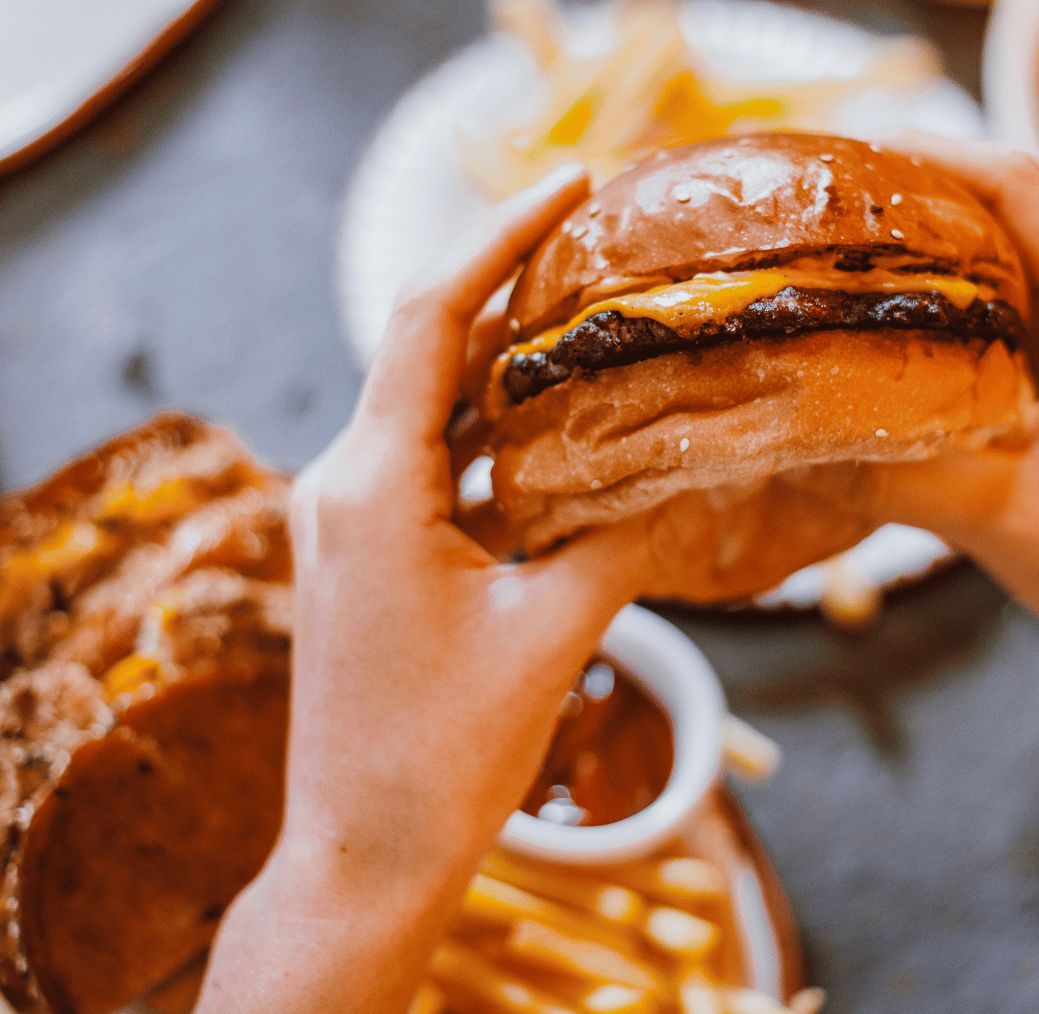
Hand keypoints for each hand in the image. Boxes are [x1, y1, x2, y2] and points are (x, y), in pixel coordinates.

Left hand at [197, 165, 711, 1013]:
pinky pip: (433, 462)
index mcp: (371, 484)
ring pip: (436, 407)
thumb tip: (694, 466)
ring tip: (601, 315)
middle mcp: (344, 482)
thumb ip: (621, 537)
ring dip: (511, 365)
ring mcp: (349, 517)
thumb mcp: (551, 635)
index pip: (431, 318)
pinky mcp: (365, 551)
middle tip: (605, 238)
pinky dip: (496, 434)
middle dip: (515, 289)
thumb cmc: (442, 759)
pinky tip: (568, 423)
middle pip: (431, 348)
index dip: (499, 238)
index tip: (568, 181)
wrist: (362, 857)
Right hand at [798, 135, 1038, 708]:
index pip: (1016, 186)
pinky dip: (940, 293)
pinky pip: (998, 305)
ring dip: (925, 237)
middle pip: (1004, 201)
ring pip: (1000, 250)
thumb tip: (777, 445)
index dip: (931, 154)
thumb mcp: (996, 515)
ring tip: (831, 236)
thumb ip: (888, 476)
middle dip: (915, 186)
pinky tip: (877, 310)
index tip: (845, 152)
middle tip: (817, 193)